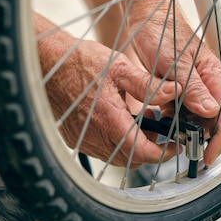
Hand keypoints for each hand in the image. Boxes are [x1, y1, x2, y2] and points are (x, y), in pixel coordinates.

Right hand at [37, 17, 180, 167]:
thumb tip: (175, 91)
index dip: (163, 153)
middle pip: (131, 158)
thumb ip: (149, 84)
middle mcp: (94, 135)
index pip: (141, 152)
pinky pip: (101, 149)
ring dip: (132, 144)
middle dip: (149, 147)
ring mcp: (82, 139)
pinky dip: (116, 141)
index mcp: (108, 119)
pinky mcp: (74, 138)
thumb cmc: (79, 62)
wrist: (46, 63)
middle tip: (158, 127)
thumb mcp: (120, 67)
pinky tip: (119, 119)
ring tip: (139, 119)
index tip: (175, 146)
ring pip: (116, 156)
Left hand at [130, 10, 220, 165]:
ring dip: (186, 128)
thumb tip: (212, 112)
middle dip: (202, 137)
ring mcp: (192, 85)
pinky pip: (181, 109)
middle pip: (212, 119)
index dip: (219, 138)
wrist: (146, 14)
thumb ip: (193, 88)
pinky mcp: (178, 86)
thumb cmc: (162, 30)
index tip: (208, 155)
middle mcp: (205, 81)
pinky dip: (173, 118)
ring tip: (171, 135)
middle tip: (188, 151)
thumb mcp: (175, 63)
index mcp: (212, 75)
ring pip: (195, 116)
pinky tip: (162, 120)